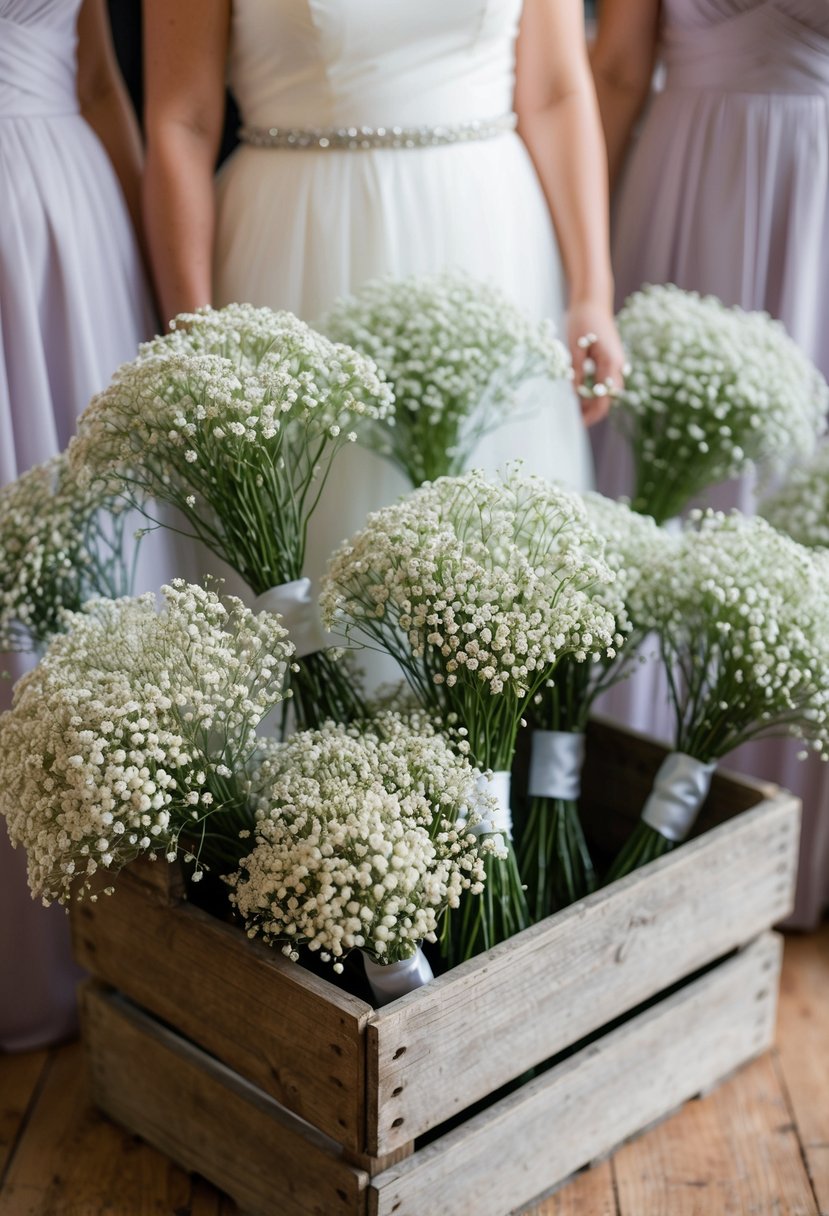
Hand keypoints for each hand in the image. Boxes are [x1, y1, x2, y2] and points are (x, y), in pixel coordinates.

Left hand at [566, 302, 626, 425]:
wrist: (592, 301)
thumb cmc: (582, 320)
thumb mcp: (575, 347)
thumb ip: (576, 372)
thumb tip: (572, 396)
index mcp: (611, 363)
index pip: (604, 400)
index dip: (590, 415)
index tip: (576, 424)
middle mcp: (618, 366)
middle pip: (608, 400)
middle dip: (591, 412)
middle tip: (572, 419)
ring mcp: (616, 364)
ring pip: (607, 393)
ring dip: (592, 403)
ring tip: (573, 409)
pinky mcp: (611, 361)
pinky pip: (605, 383)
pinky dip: (593, 392)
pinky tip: (578, 395)